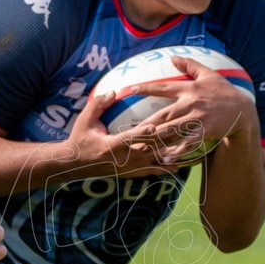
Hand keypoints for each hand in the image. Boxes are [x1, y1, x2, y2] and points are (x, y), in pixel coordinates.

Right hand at [58, 86, 179, 179]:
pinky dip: (165, 168)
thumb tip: (112, 91)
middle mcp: (124, 158)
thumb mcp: (84, 119)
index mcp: (112, 145)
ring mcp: (128, 167)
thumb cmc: (80, 139)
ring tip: (189, 147)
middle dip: (167, 138)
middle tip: (184, 129)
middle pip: (150, 148)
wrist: (75, 164)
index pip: (131, 137)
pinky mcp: (130, 172)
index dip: (145, 131)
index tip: (157, 125)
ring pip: (154, 160)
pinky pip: (151, 171)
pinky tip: (178, 165)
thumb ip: (98, 104)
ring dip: (171, 153)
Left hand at [118, 57, 258, 163]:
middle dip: (147, 123)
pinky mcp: (205, 132)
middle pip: (164, 114)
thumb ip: (190, 65)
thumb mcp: (209, 74)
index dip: (147, 88)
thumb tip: (173, 57)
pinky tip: (165, 158)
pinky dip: (176, 151)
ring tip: (141, 145)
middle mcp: (191, 104)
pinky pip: (187, 143)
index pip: (164, 87)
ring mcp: (198, 119)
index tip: (130, 89)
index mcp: (189, 89)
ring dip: (157, 138)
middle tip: (130, 129)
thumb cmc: (224, 91)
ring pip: (173, 130)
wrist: (242, 110)